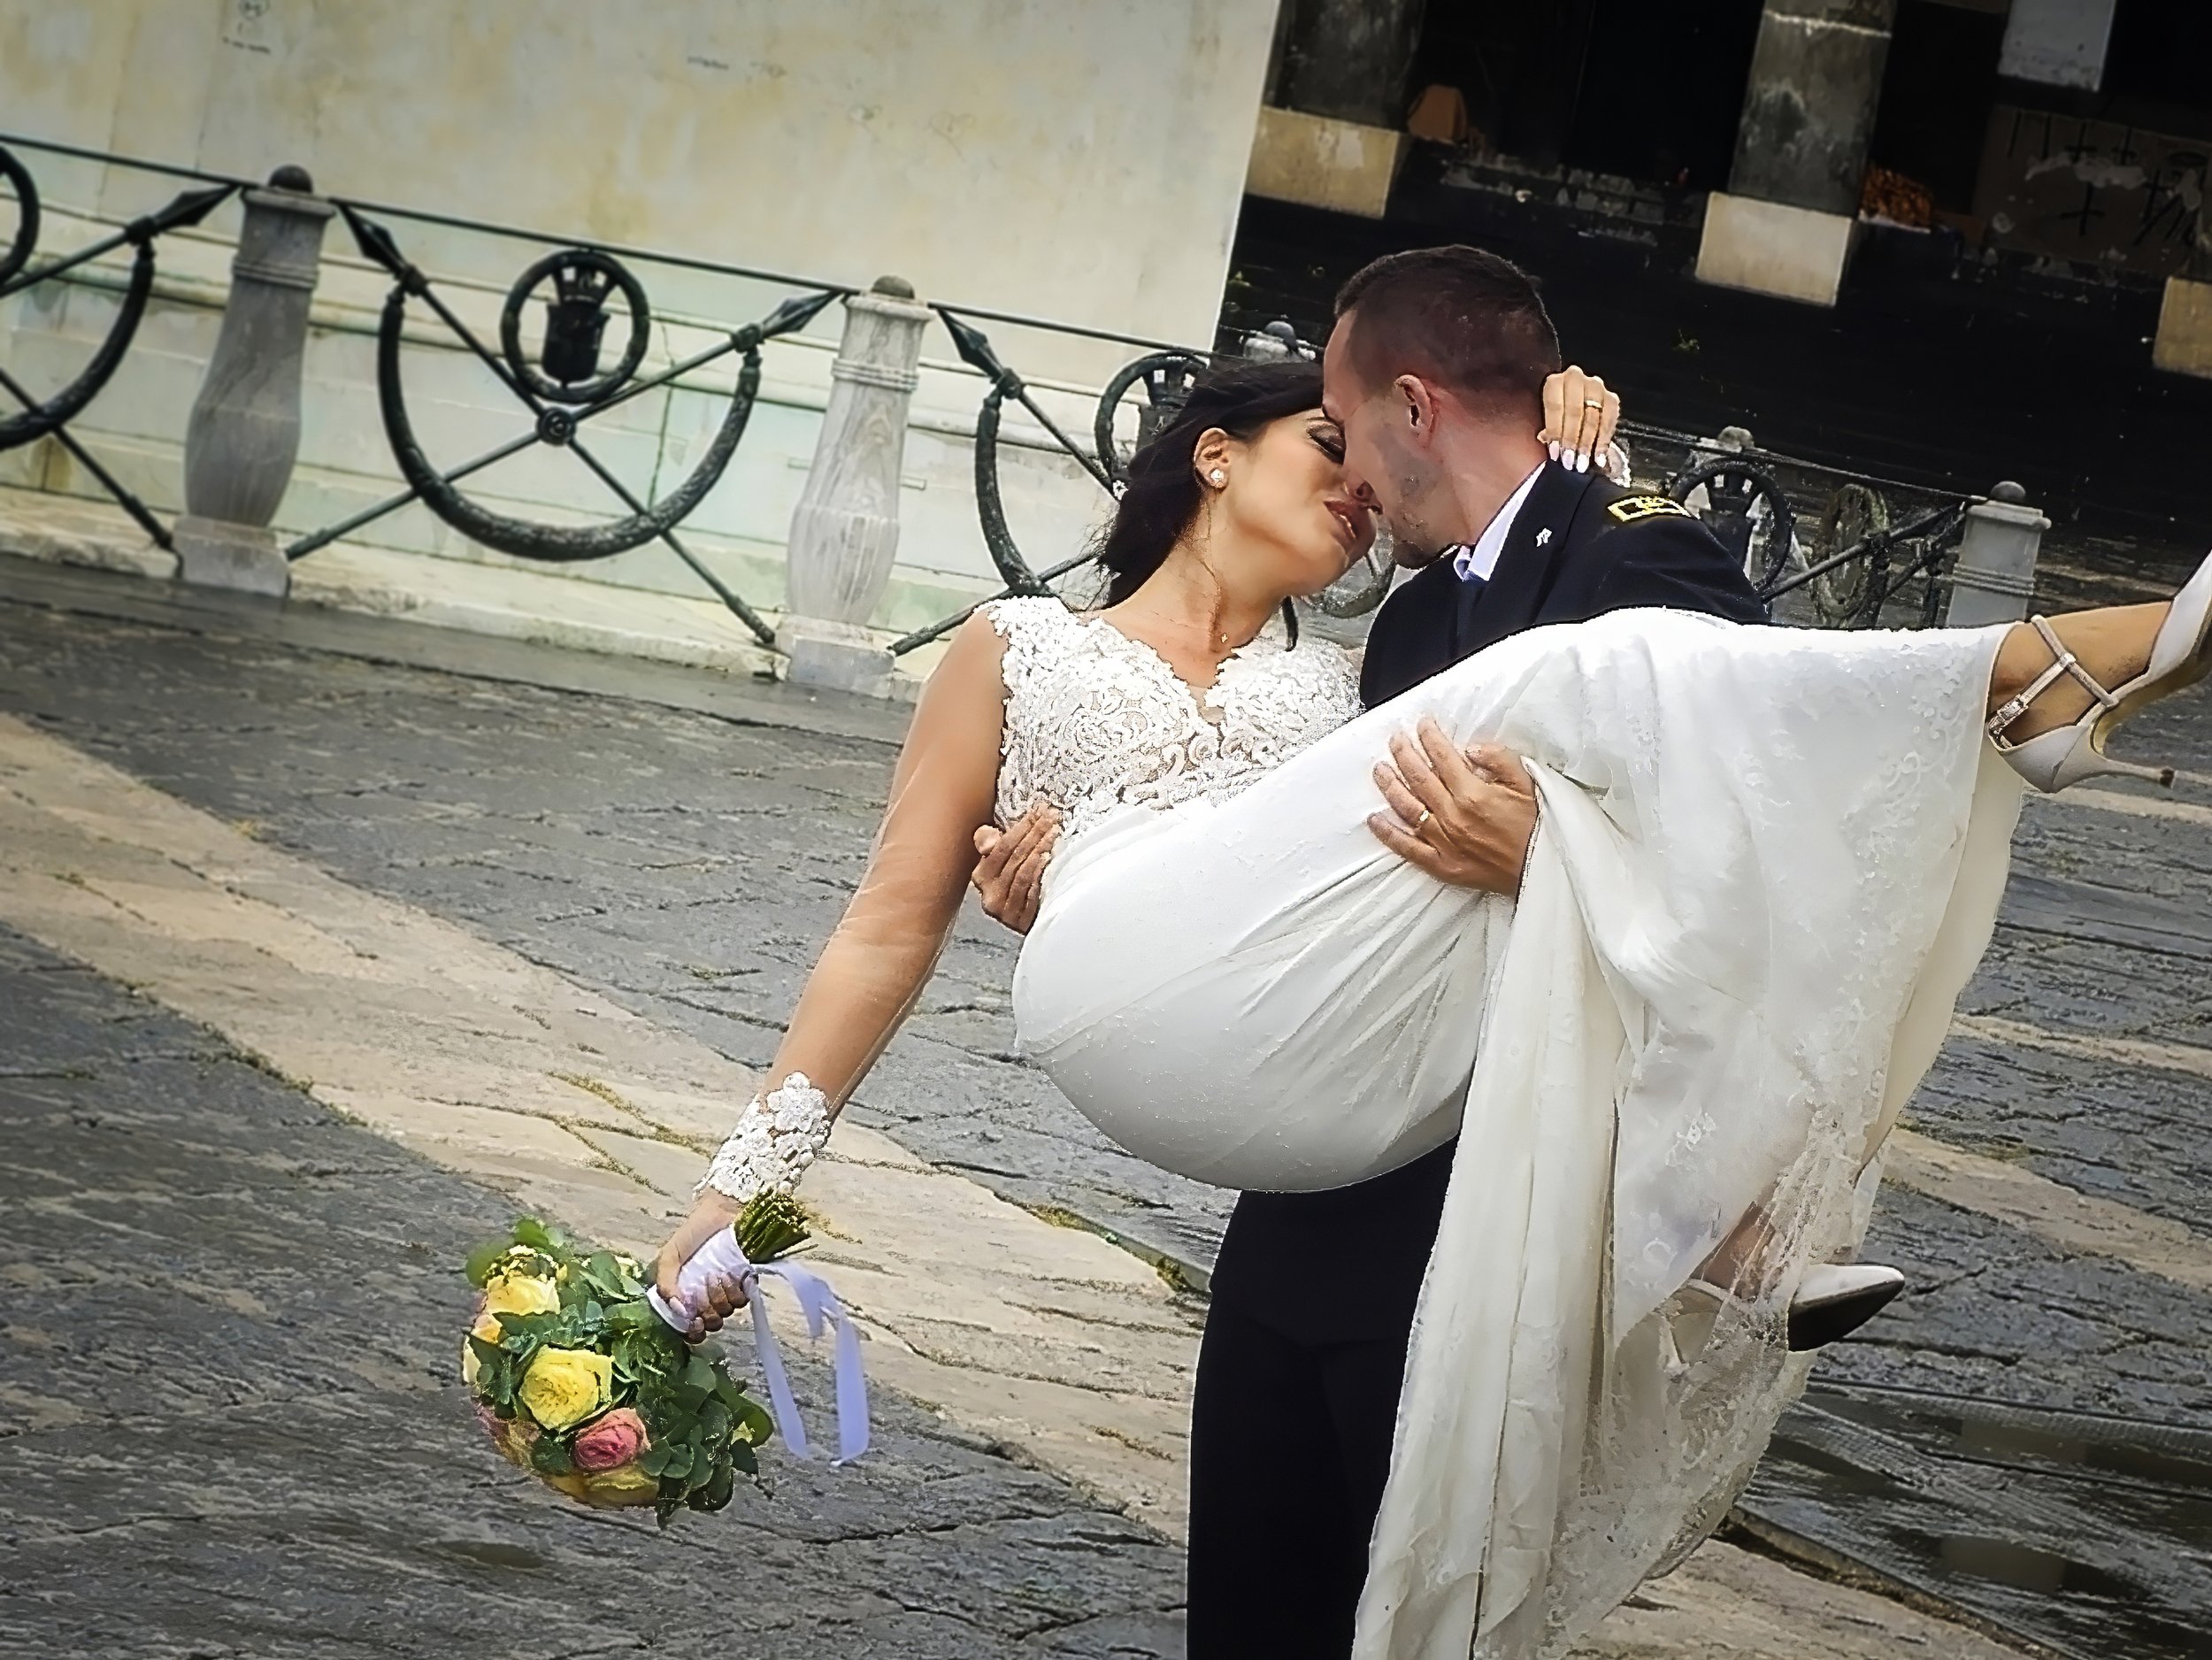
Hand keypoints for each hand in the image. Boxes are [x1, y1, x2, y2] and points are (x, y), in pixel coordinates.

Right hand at [654, 1192, 746, 1342]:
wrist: (724, 1212)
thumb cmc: (695, 1233)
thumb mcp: (670, 1256)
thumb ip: (666, 1284)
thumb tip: (679, 1311)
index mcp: (685, 1296)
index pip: (689, 1328)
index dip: (691, 1331)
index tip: (692, 1321)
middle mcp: (706, 1298)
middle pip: (708, 1324)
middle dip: (705, 1310)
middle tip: (701, 1288)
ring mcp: (726, 1292)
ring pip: (725, 1314)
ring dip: (719, 1297)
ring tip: (715, 1275)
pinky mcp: (746, 1284)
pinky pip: (742, 1300)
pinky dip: (734, 1290)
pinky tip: (730, 1274)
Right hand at [970, 806, 1059, 935]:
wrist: (1031, 922)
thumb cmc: (1017, 884)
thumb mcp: (1001, 861)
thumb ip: (989, 842)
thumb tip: (991, 838)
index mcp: (981, 876)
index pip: (1001, 847)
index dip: (1021, 827)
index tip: (1039, 811)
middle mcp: (990, 894)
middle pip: (1013, 858)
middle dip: (1034, 834)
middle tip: (1052, 818)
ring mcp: (1005, 911)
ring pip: (1022, 873)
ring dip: (1040, 850)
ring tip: (1054, 833)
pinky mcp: (1021, 922)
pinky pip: (1031, 892)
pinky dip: (1041, 873)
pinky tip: (1051, 859)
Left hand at [1368, 720, 1537, 896]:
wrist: (1543, 869)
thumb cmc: (1537, 826)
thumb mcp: (1528, 783)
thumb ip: (1499, 759)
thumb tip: (1471, 748)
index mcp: (1473, 793)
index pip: (1442, 757)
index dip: (1429, 736)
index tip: (1422, 724)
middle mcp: (1453, 815)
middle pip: (1418, 777)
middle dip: (1403, 753)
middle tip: (1395, 739)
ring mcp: (1444, 841)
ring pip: (1407, 807)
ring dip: (1390, 785)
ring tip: (1379, 769)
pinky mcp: (1441, 864)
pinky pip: (1407, 847)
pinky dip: (1388, 833)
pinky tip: (1374, 820)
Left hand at [1538, 365, 1621, 474]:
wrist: (1572, 408)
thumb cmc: (1554, 417)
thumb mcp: (1542, 419)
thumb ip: (1545, 429)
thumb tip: (1545, 439)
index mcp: (1554, 382)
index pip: (1555, 406)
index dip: (1555, 431)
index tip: (1555, 454)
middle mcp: (1576, 378)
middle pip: (1575, 411)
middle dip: (1572, 440)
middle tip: (1569, 462)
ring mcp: (1596, 386)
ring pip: (1593, 416)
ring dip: (1587, 443)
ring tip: (1582, 463)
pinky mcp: (1611, 397)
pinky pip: (1610, 419)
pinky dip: (1604, 440)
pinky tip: (1599, 457)